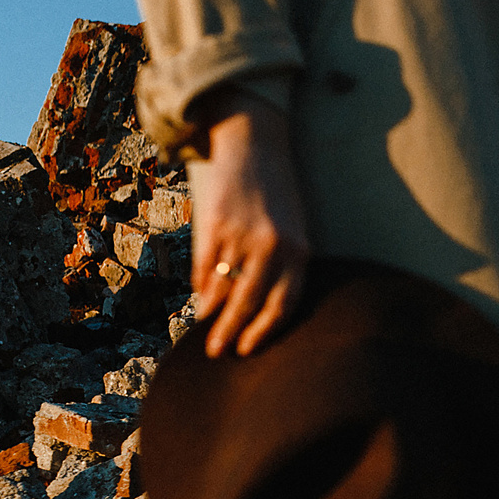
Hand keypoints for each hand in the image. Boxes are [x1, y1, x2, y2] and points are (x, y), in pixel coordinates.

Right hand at [187, 87, 310, 356]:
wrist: (255, 144)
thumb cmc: (277, 196)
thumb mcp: (294, 229)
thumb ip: (283, 267)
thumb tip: (257, 310)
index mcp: (299, 251)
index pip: (283, 306)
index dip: (263, 333)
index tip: (248, 351)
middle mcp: (273, 247)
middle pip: (249, 304)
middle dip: (231, 333)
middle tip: (217, 353)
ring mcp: (242, 236)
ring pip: (222, 289)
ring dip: (210, 313)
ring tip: (203, 329)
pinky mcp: (215, 224)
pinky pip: (204, 267)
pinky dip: (200, 287)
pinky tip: (199, 297)